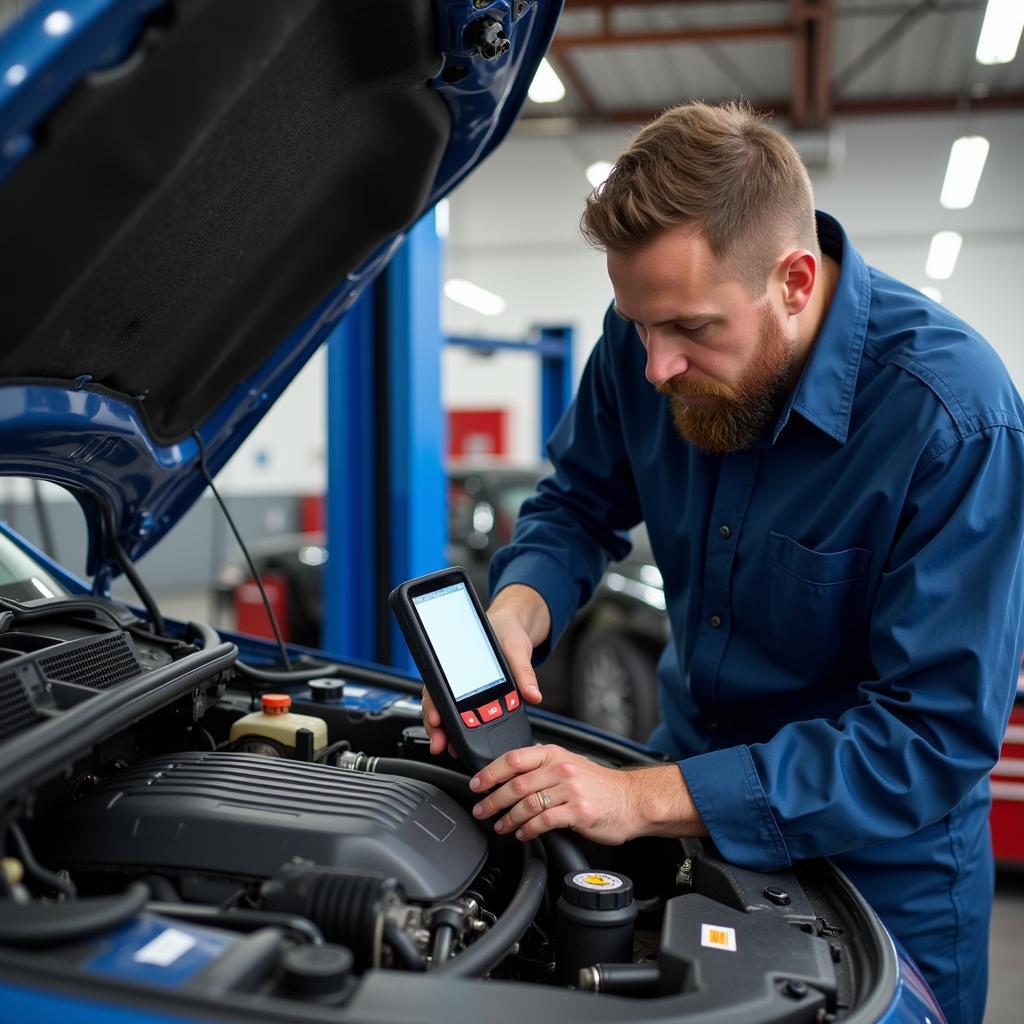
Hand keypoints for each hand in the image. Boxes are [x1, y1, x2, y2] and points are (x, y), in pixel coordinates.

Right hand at [421, 584, 549, 756]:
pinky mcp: (475, 694)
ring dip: (445, 731)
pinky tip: (461, 741)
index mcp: (458, 661)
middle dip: (436, 726)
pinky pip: (462, 712)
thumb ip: (524, 673)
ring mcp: (464, 686)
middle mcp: (456, 675)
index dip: (434, 705)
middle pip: (437, 703)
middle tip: (440, 743)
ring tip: (450, 748)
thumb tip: (532, 694)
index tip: (437, 719)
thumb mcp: (516, 648)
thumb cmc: (505, 630)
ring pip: (446, 711)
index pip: (438, 685)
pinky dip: (459, 728)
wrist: (512, 626)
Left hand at [468, 744, 706, 843]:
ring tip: (500, 826)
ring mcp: (570, 789)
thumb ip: (543, 763)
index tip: (477, 784)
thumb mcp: (570, 763)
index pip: (513, 758)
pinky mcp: (578, 811)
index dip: (490, 772)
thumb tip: (514, 767)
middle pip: (516, 784)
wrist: (633, 800)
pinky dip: (529, 830)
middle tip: (481, 810)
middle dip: (492, 799)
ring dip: (508, 818)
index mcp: (554, 753)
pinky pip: (544, 821)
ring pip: (527, 804)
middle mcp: (561, 768)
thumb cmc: (601, 785)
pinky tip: (523, 834)